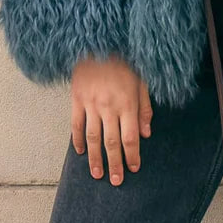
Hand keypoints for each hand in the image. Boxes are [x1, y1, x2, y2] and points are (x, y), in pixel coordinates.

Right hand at [70, 54, 152, 183]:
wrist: (98, 40)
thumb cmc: (124, 61)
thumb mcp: (142, 81)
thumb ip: (145, 108)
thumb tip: (146, 133)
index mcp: (127, 103)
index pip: (130, 137)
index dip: (132, 155)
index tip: (134, 169)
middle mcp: (108, 107)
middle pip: (111, 142)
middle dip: (115, 163)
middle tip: (116, 181)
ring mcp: (90, 104)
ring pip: (93, 137)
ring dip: (95, 158)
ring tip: (98, 174)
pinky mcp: (76, 99)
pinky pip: (76, 124)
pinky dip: (78, 139)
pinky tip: (80, 152)